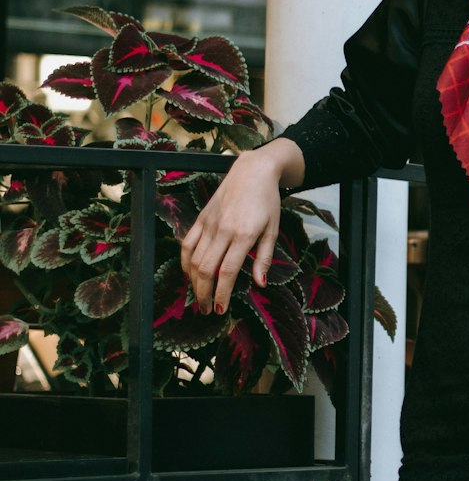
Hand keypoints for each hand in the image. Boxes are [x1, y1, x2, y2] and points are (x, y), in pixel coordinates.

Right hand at [180, 139, 304, 314]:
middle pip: (206, 269)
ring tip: (199, 297)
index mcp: (244, 234)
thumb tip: (260, 284)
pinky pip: (187, 244)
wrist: (252, 171)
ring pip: (194, 259)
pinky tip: (190, 274)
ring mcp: (209, 223)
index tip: (220, 309)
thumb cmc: (267, 201)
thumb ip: (264, 258)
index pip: (228, 271)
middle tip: (207, 309)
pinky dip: (185, 262)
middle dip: (204, 293)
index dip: (221, 293)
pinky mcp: (201, 218)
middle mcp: (223, 230)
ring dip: (194, 282)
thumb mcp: (273, 229)